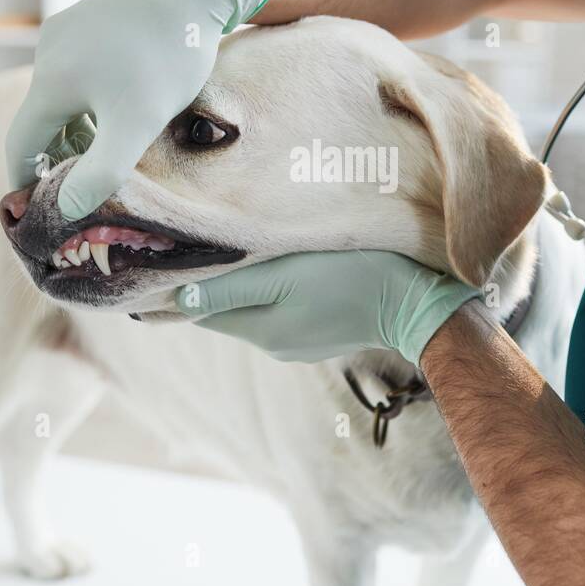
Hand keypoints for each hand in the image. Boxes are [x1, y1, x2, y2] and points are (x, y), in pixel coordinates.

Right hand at [5, 0, 277, 218]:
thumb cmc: (168, 55)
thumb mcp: (138, 122)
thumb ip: (103, 170)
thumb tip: (69, 208)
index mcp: (50, 82)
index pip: (20, 145)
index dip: (25, 181)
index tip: (37, 208)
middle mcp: (48, 53)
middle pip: (40, 120)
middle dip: (55, 156)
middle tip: (78, 187)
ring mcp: (68, 30)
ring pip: (62, 95)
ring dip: (76, 128)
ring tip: (104, 153)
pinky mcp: (91, 17)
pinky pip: (78, 71)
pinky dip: (89, 100)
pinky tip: (121, 109)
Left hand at [174, 250, 478, 364]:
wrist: (418, 301)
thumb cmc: (349, 278)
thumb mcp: (284, 277)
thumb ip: (231, 289)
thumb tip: (177, 301)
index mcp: (261, 331)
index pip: (202, 311)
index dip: (183, 285)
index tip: (166, 258)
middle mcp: (276, 344)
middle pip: (230, 308)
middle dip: (217, 280)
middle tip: (203, 241)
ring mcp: (303, 341)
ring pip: (260, 306)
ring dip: (251, 282)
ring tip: (247, 247)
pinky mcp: (327, 330)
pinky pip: (289, 307)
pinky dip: (280, 288)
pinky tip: (290, 265)